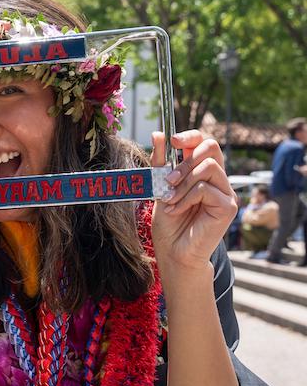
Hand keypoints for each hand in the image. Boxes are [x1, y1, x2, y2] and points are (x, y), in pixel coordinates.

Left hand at [151, 130, 237, 270]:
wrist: (173, 252)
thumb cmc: (168, 223)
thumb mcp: (160, 187)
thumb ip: (161, 163)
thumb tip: (158, 134)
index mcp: (202, 173)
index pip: (205, 142)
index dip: (191, 136)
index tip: (173, 140)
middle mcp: (218, 180)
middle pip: (212, 148)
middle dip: (185, 161)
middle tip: (168, 181)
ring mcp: (226, 193)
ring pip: (208, 167)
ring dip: (183, 182)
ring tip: (169, 199)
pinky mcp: (228, 206)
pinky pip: (205, 188)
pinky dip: (186, 197)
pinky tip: (176, 210)